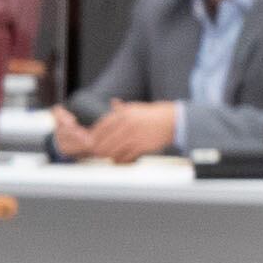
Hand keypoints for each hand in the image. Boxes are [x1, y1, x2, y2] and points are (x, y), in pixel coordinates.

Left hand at [64, 100, 178, 162]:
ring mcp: (134, 136)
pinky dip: (121, 160)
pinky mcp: (141, 146)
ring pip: (113, 151)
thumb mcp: (136, 107)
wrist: (171, 122)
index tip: (91, 142)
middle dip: (99, 149)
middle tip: (97, 153)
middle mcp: (126, 124)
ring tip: (109, 156)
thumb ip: (122, 108)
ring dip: (109, 155)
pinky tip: (121, 159)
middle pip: (105, 141)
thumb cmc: (153, 115)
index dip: (94, 136)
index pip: (101, 127)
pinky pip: (125, 157)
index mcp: (123, 114)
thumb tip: (113, 102)